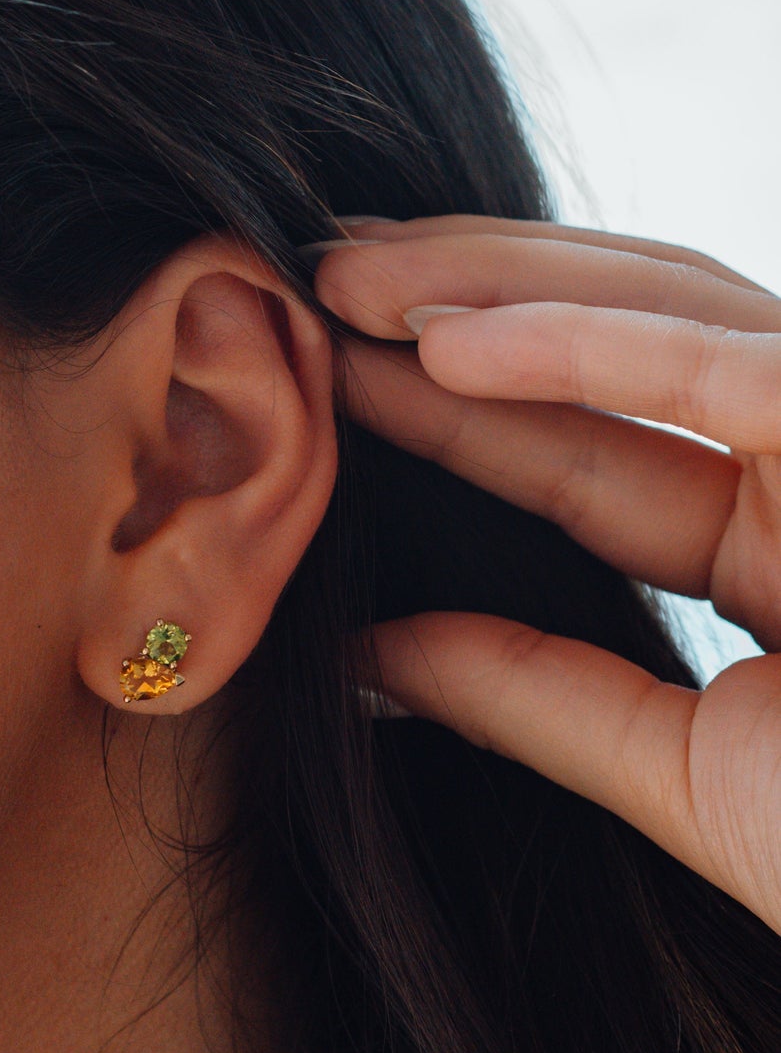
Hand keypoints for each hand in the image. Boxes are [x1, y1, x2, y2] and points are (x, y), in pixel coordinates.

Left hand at [310, 215, 780, 934]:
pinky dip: (597, 345)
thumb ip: (529, 698)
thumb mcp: (679, 773)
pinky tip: (448, 343)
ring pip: (675, 311)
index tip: (332, 369)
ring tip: (346, 279)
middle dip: (466, 301)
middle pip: (621, 344)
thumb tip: (363, 656)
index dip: (451, 409)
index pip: (582, 454)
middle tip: (318, 279)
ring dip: (504, 284)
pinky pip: (745, 367)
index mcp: (772, 552)